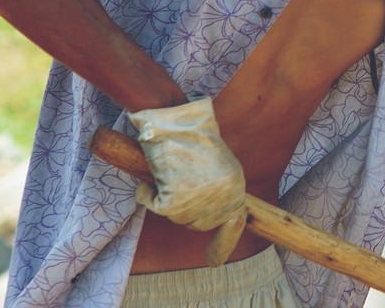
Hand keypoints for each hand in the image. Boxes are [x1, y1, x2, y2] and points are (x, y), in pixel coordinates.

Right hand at [128, 97, 246, 265]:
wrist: (176, 121)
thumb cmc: (193, 133)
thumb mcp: (218, 161)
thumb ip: (217, 185)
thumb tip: (209, 212)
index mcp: (237, 186)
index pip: (234, 224)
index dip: (223, 243)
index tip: (214, 262)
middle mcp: (222, 199)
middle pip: (199, 223)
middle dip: (187, 209)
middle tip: (179, 182)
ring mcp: (199, 205)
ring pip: (177, 216)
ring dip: (168, 199)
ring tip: (170, 170)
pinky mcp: (173, 205)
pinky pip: (153, 204)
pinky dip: (147, 192)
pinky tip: (153, 173)